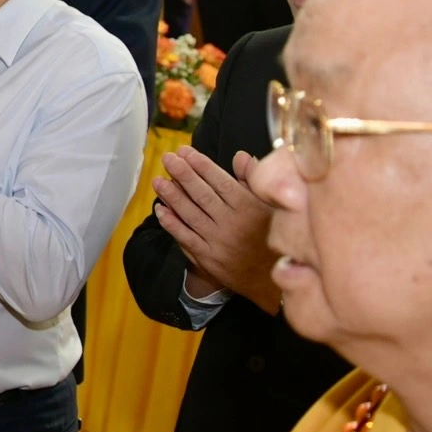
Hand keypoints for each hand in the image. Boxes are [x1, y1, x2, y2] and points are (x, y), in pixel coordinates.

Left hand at [153, 146, 281, 314]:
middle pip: (202, 195)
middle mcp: (232, 223)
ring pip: (191, 214)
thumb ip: (253, 181)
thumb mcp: (270, 206)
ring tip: (158, 181)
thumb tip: (240, 156)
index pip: (220, 182)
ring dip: (172, 197)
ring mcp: (219, 241)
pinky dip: (171, 223)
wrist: (273, 279)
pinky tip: (160, 210)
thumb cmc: (270, 235)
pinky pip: (186, 237)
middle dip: (183, 174)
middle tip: (168, 159)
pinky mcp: (208, 258)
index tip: (185, 152)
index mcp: (249, 208)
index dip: (201, 165)